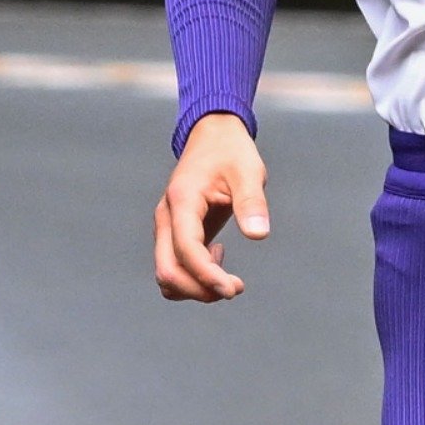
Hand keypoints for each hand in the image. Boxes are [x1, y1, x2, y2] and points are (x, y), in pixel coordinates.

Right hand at [151, 112, 271, 302]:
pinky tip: (218, 256)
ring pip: (167, 274)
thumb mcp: (248, 171)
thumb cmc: (231, 152)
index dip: (207, 276)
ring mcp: (167, 226)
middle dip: (199, 289)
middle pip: (168, 270)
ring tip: (227, 277)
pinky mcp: (173, 232)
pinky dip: (192, 276)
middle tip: (234, 288)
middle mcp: (167, 216)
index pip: (186, 250)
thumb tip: (258, 235)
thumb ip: (251, 203)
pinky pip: (174, 266)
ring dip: (194, 287)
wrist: (213, 136)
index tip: (234, 288)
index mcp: (182, 200)